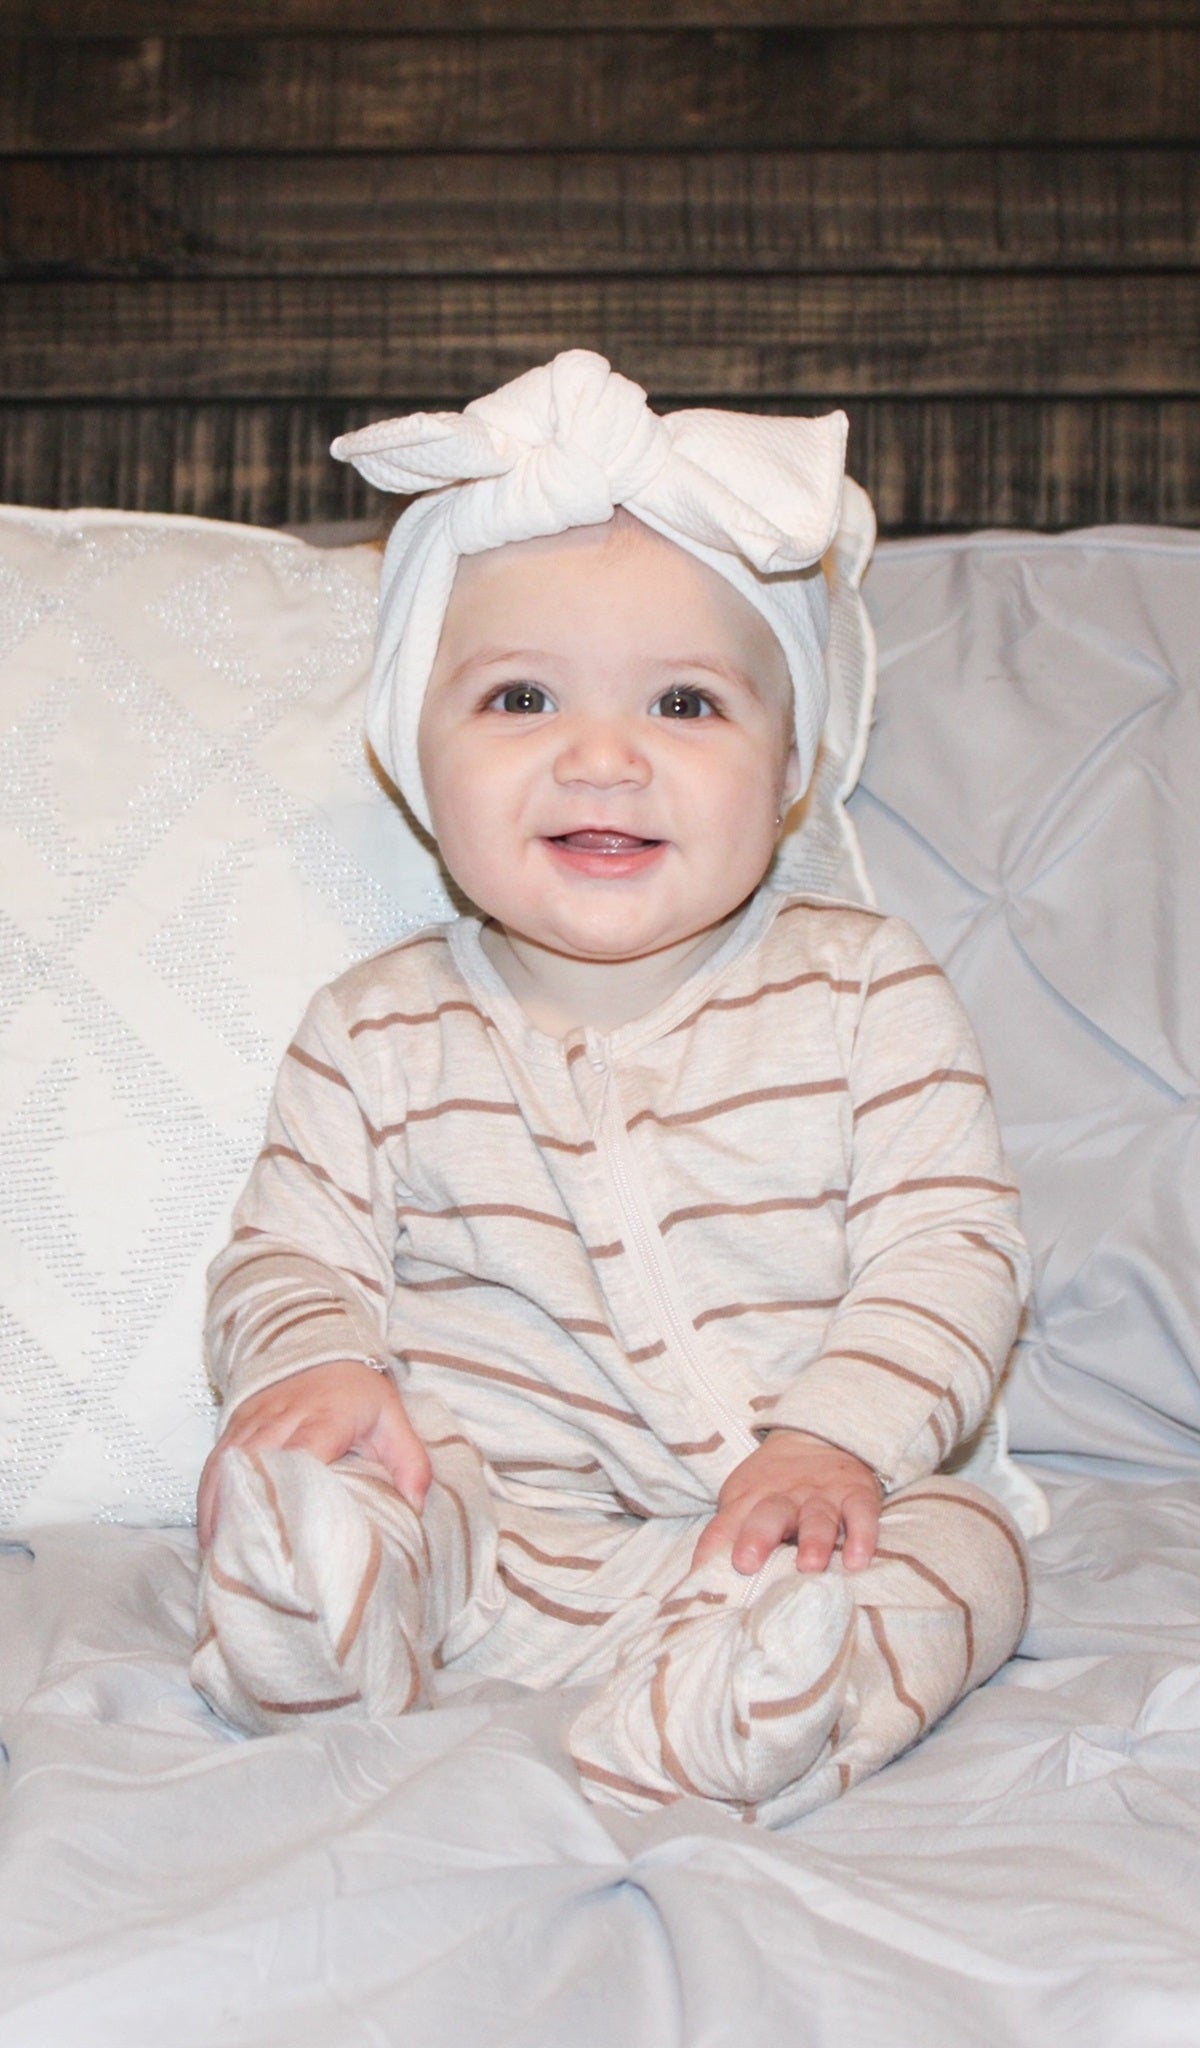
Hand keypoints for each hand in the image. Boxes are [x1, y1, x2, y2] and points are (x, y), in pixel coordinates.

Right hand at [197, 1360, 430, 1548]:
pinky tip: (212, 1535)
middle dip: (252, 1515)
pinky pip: (216, 1464)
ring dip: (224, 1512)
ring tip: (225, 1560)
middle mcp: (283, 1417)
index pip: (303, 1454)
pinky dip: (210, 1498)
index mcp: (325, 1417)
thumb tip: (414, 1509)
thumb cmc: (359, 1391)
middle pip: (258, 1466)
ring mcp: (254, 1420)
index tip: (289, 1538)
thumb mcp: (393, 1418)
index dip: (291, 1494)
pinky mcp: (235, 1424)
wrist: (319, 1343)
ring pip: (230, 1467)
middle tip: (252, 1565)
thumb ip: (410, 1462)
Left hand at [692, 1430, 881, 1577]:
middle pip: (768, 1515)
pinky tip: (857, 1560)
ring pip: (817, 1518)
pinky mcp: (857, 1494)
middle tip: (747, 1563)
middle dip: (757, 1537)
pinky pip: (862, 1514)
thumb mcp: (744, 1501)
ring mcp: (822, 1496)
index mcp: (749, 1500)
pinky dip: (862, 1536)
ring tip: (809, 1565)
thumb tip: (702, 1582)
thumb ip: (727, 1537)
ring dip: (813, 1541)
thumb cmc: (775, 1488)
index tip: (701, 1576)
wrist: (820, 1435)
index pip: (724, 1525)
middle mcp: (784, 1498)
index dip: (712, 1547)